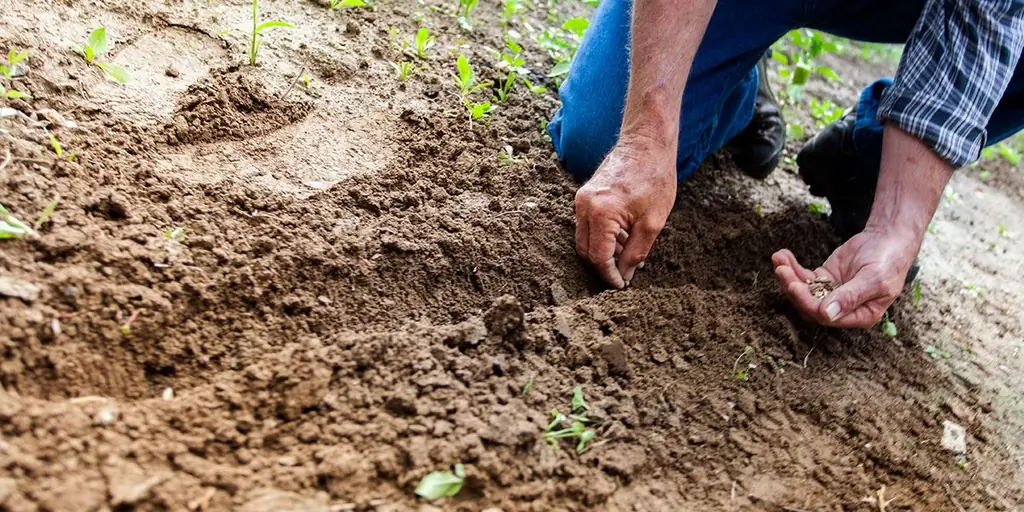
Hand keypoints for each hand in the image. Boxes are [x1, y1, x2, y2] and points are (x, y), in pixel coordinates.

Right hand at [574, 137, 676, 288]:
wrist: (647, 144)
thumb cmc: (654, 179)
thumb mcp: (652, 223)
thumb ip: (635, 253)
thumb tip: (624, 275)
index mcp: (600, 213)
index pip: (598, 257)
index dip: (609, 275)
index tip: (621, 285)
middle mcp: (584, 206)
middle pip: (585, 250)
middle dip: (603, 265)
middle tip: (624, 274)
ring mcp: (581, 199)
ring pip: (585, 238)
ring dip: (603, 251)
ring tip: (628, 253)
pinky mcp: (585, 195)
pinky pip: (587, 225)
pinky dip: (601, 236)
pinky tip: (623, 237)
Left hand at [771, 227, 918, 327]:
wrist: (889, 239)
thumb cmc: (888, 261)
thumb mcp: (874, 279)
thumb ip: (850, 297)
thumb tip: (827, 315)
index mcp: (859, 315)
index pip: (826, 316)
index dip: (807, 302)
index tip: (794, 285)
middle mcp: (843, 309)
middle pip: (809, 305)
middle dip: (793, 288)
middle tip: (781, 270)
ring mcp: (831, 293)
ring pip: (803, 291)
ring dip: (788, 276)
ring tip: (778, 259)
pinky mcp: (824, 278)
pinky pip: (804, 277)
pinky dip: (792, 267)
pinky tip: (782, 255)